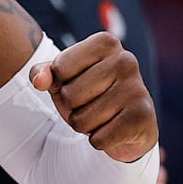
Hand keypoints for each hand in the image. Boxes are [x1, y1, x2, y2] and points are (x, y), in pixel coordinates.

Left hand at [29, 32, 157, 161]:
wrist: (126, 127)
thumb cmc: (90, 94)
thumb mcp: (62, 79)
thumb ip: (42, 73)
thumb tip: (39, 80)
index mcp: (105, 42)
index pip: (59, 68)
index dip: (61, 83)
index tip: (79, 83)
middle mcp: (126, 60)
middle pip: (69, 95)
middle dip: (73, 108)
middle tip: (92, 105)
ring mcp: (137, 88)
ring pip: (82, 120)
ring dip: (85, 126)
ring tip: (102, 117)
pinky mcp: (143, 117)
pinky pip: (99, 139)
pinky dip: (100, 141)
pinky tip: (113, 130)